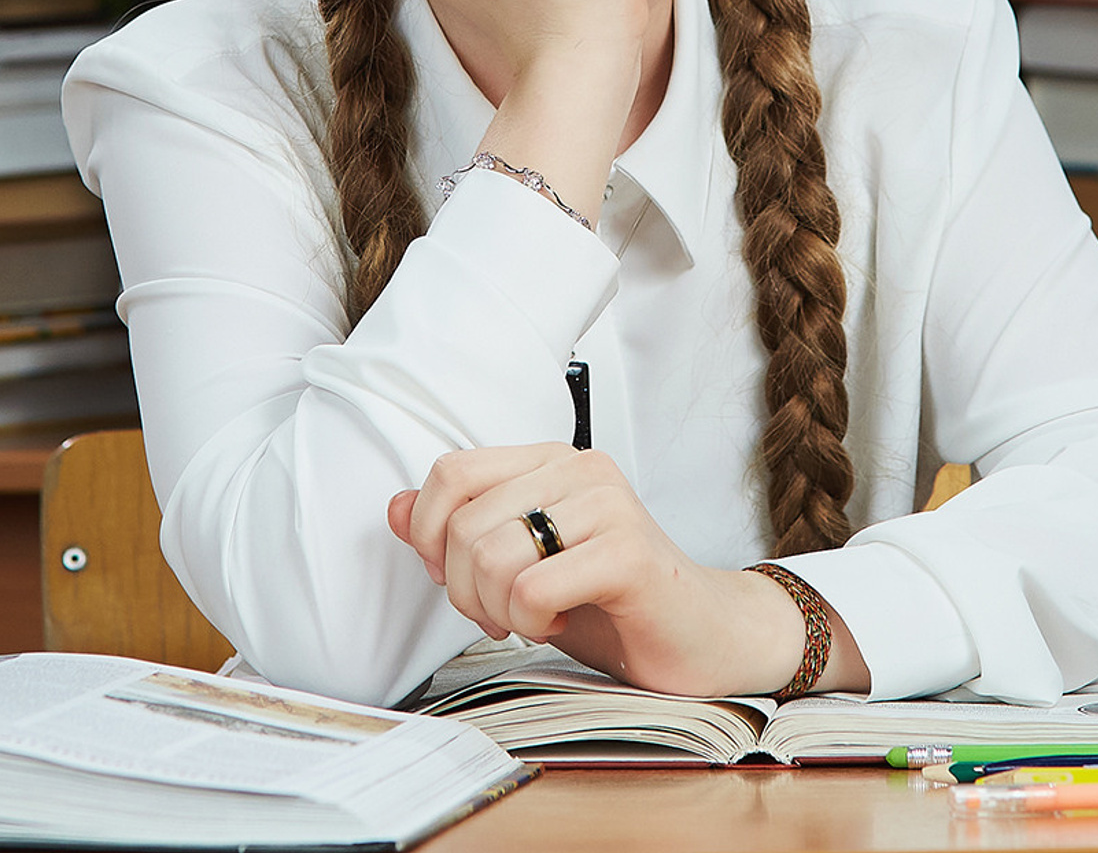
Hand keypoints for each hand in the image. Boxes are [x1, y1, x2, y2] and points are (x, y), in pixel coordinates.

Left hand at [387, 444, 821, 698]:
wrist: (703, 636)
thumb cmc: (611, 600)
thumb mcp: (523, 561)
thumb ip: (462, 531)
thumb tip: (394, 507)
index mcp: (549, 460)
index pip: (450, 472)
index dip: (429, 535)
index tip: (456, 578)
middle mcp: (579, 468)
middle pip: (464, 525)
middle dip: (465, 591)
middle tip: (503, 614)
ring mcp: (608, 505)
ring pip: (493, 557)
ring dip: (500, 612)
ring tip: (534, 619)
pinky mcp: (629, 552)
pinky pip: (534, 590)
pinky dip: (533, 623)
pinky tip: (563, 623)